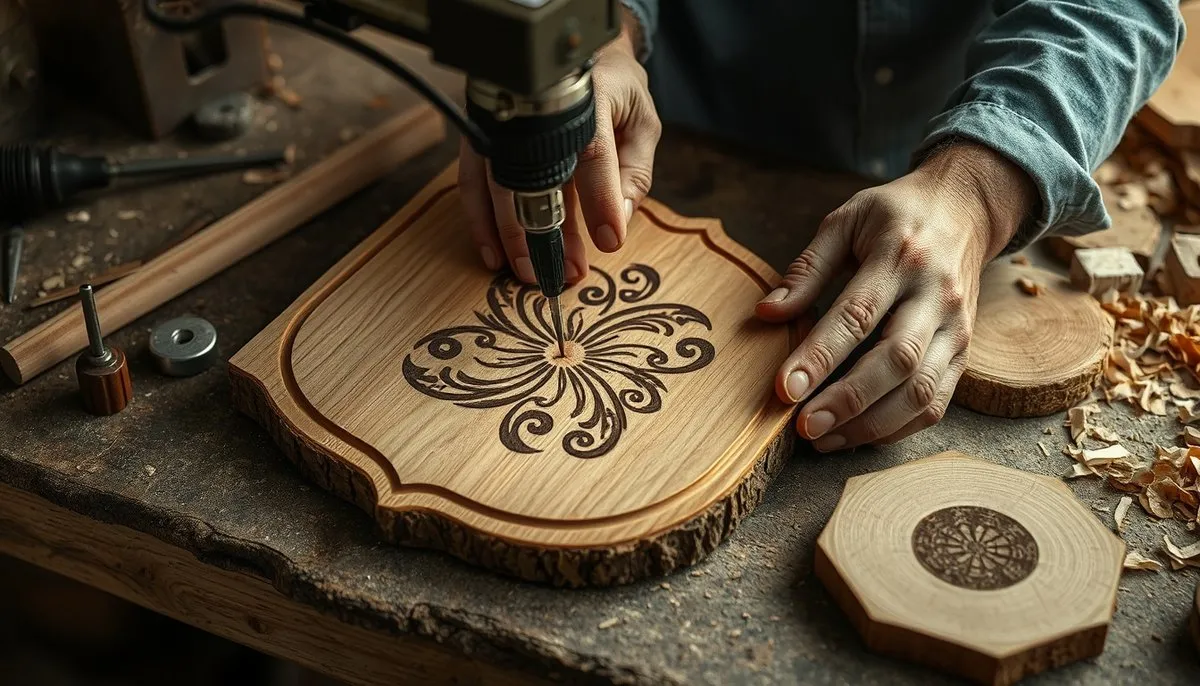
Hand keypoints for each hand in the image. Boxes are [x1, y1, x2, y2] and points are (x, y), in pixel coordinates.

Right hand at [458, 15, 660, 283]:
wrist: (575, 52)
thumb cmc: (615, 92)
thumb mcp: (642, 125)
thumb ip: (634, 174)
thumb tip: (615, 224)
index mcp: (588, 92)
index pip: (591, 150)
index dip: (598, 200)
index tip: (608, 242)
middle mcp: (536, 103)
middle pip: (536, 176)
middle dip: (548, 234)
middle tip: (562, 274)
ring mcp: (502, 118)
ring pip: (498, 184)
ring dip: (510, 236)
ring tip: (528, 272)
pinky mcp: (482, 132)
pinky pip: (472, 182)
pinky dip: (482, 221)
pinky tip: (495, 254)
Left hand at [755, 142, 1036, 449]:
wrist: (966, 209)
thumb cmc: (895, 216)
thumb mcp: (845, 221)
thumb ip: (807, 268)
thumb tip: (767, 313)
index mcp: (899, 257)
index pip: (857, 315)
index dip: (820, 356)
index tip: (785, 388)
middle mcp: (935, 296)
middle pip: (897, 360)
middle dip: (848, 401)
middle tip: (804, 427)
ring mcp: (955, 328)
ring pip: (921, 390)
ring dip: (870, 424)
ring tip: (823, 440)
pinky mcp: (964, 352)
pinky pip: (936, 402)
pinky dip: (897, 428)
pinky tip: (856, 435)